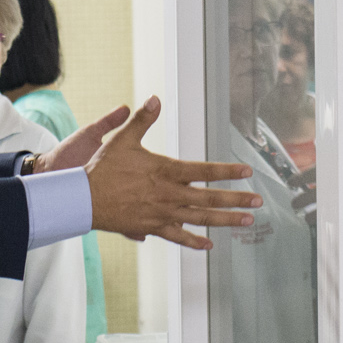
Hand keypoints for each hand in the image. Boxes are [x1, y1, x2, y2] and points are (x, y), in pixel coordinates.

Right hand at [33, 97, 258, 250]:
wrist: (84, 199)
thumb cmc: (104, 168)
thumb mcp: (123, 139)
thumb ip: (142, 120)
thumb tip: (154, 98)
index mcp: (165, 170)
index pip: (204, 170)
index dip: (227, 171)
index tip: (247, 172)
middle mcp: (168, 194)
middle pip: (208, 198)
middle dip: (236, 199)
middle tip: (258, 202)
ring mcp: (162, 214)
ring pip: (200, 219)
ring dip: (225, 220)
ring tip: (245, 221)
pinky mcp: (152, 228)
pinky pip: (178, 237)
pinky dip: (195, 241)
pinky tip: (210, 244)